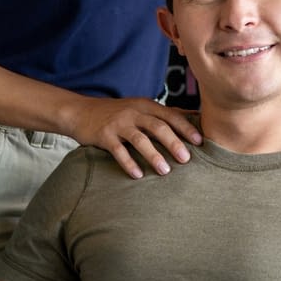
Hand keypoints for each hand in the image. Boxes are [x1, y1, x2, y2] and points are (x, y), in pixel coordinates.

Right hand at [63, 97, 200, 178]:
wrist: (80, 112)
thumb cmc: (116, 113)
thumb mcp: (140, 108)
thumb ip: (164, 114)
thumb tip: (194, 117)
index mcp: (146, 106)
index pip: (170, 115)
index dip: (186, 128)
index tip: (200, 142)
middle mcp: (133, 112)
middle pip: (158, 127)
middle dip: (173, 143)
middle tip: (187, 159)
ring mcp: (118, 123)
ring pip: (139, 139)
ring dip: (153, 156)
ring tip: (165, 171)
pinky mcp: (104, 135)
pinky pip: (118, 151)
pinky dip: (129, 163)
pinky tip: (138, 175)